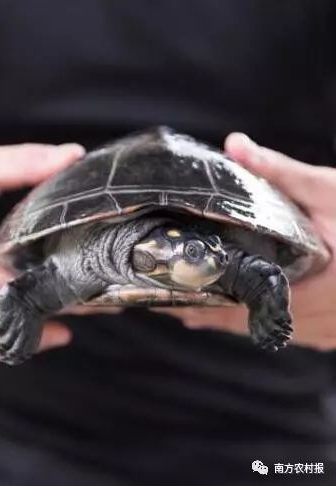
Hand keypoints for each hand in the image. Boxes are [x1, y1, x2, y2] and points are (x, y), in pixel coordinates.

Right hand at [0, 142, 84, 357]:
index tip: (86, 282)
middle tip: (110, 295)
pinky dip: (18, 338)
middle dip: (59, 302)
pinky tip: (58, 333)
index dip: (40, 287)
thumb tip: (70, 156)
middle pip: (7, 310)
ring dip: (48, 322)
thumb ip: (14, 164)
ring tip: (97, 309)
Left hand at [157, 133, 335, 350]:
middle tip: (180, 308)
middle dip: (214, 318)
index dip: (206, 310)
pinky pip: (298, 331)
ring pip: (274, 332)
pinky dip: (270, 322)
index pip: (242, 310)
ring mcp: (333, 330)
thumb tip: (236, 147)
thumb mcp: (332, 191)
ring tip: (207, 312)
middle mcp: (321, 320)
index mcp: (312, 292)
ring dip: (240, 323)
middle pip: (252, 326)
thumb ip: (281, 173)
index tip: (176, 306)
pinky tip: (259, 312)